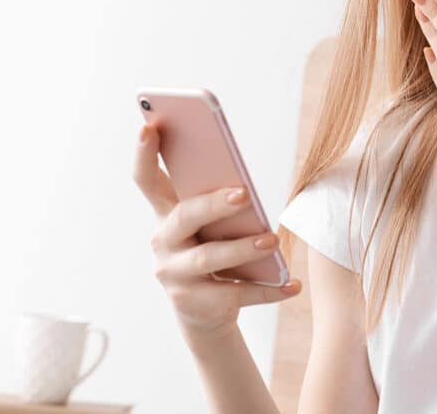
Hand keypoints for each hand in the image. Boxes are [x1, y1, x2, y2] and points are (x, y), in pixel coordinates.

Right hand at [132, 123, 302, 338]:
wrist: (206, 311)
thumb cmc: (212, 249)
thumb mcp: (211, 224)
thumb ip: (217, 199)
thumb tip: (242, 185)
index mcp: (165, 213)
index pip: (146, 179)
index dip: (144, 153)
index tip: (150, 126)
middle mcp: (163, 242)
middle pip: (183, 217)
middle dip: (212, 204)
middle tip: (243, 193)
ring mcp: (175, 275)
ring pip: (209, 258)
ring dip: (242, 248)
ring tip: (272, 240)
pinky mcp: (196, 304)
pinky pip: (236, 294)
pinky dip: (269, 289)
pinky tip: (293, 284)